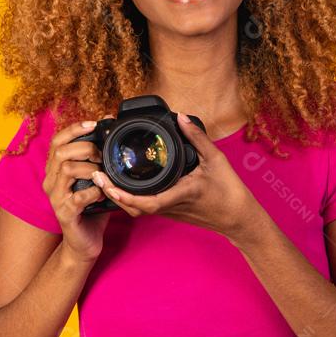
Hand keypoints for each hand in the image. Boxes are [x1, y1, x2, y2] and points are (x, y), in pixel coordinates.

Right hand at [42, 114, 114, 263]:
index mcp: (55, 170)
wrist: (84, 242)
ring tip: (103, 174)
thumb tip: (111, 126)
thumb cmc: (91, 207)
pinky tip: (102, 193)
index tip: (93, 124)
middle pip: (60, 152)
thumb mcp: (94, 179)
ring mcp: (56, 198)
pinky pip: (78, 197)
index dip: (73, 129)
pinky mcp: (65, 213)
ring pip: (67, 170)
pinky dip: (94, 192)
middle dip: (85, 148)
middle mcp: (51, 182)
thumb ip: (99, 156)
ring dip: (90, 168)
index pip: (57, 141)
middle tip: (101, 155)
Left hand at [90, 111, 261, 239]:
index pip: (146, 201)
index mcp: (180, 193)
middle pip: (133, 208)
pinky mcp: (172, 212)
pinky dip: (130, 198)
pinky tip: (122, 185)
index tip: (107, 182)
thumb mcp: (216, 159)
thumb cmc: (229, 190)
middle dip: (112, 194)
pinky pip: (146, 208)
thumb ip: (197, 137)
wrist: (238, 218)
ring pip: (137, 210)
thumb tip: (181, 118)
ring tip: (104, 178)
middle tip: (96, 175)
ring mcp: (170, 212)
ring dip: (119, 197)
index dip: (123, 195)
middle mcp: (171, 206)